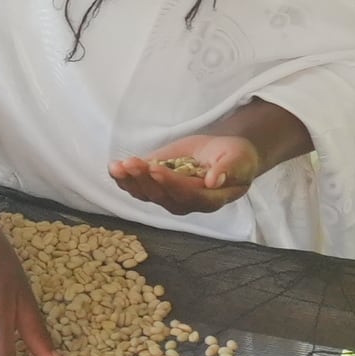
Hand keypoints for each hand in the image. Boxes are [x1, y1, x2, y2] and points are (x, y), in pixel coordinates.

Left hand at [108, 132, 267, 214]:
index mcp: (209, 199)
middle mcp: (186, 202)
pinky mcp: (156, 186)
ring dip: (130, 181)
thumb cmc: (236, 158)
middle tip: (132, 163)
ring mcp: (169, 196)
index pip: (188, 196)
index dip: (170, 184)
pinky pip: (138, 188)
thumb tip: (214, 180)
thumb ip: (230, 170)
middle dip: (145, 180)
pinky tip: (114, 168)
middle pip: (162, 197)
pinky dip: (124, 179)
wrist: (224, 153)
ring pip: (146, 194)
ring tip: (119, 166)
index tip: (156, 169)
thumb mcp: (240, 160)